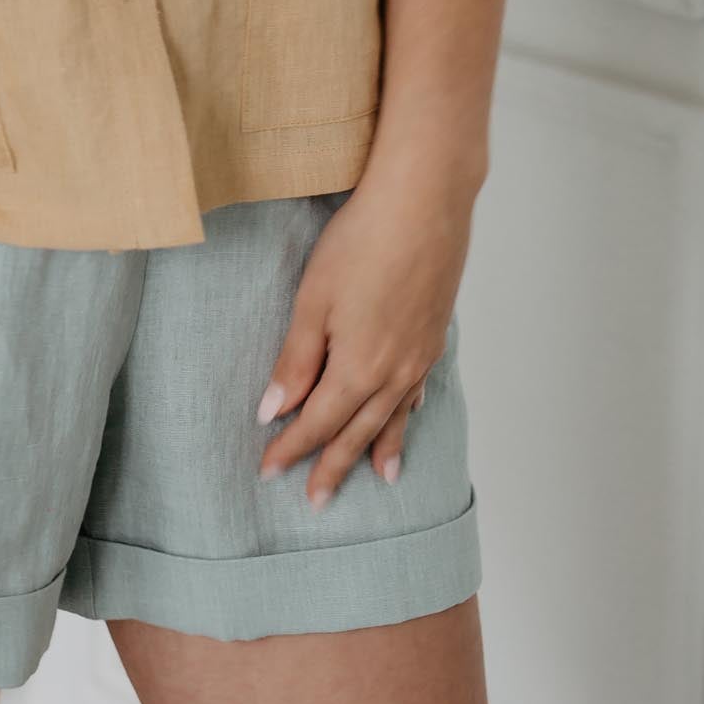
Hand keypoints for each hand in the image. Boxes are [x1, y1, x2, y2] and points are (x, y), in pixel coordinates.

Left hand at [254, 162, 473, 505]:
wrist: (425, 202)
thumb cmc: (362, 243)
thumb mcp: (313, 301)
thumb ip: (296, 360)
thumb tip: (272, 411)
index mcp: (356, 369)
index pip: (316, 423)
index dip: (291, 449)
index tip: (269, 472)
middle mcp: (392, 373)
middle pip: (356, 431)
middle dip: (333, 465)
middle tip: (317, 501)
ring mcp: (419, 355)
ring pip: (393, 416)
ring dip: (380, 448)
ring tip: (380, 478)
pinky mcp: (435, 333)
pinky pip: (418, 388)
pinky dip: (408, 411)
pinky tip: (407, 413)